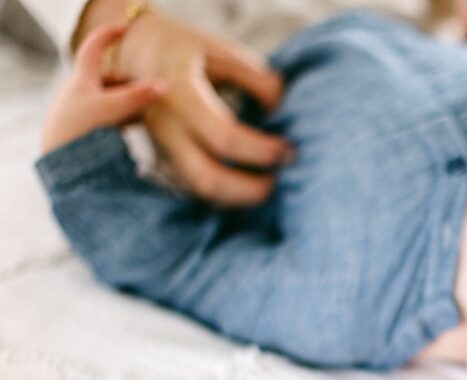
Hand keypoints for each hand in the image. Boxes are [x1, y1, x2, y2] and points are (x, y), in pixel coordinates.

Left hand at [41, 24, 166, 153]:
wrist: (62, 165)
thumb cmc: (79, 132)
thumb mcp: (111, 110)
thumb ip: (137, 97)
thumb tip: (164, 86)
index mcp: (81, 80)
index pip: (94, 49)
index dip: (108, 36)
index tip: (124, 29)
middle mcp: (80, 93)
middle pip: (109, 79)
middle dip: (131, 82)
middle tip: (153, 90)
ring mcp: (83, 112)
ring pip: (112, 99)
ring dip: (132, 103)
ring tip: (151, 112)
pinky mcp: (87, 131)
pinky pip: (111, 118)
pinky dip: (127, 118)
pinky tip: (139, 127)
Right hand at [75, 0, 292, 204]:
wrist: (130, 51)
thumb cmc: (183, 48)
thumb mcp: (220, 50)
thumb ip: (256, 78)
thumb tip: (282, 109)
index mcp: (180, 92)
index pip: (224, 137)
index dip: (261, 151)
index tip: (287, 151)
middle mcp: (166, 125)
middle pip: (206, 177)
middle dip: (247, 189)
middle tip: (277, 182)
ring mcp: (160, 144)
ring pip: (198, 188)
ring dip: (236, 196)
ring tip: (265, 185)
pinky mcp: (163, 154)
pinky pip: (194, 184)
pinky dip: (223, 191)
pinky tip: (246, 184)